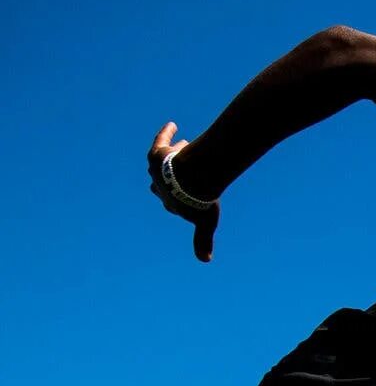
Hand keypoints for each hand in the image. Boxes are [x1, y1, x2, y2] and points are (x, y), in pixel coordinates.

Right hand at [147, 123, 219, 261]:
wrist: (193, 179)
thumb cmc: (200, 202)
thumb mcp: (204, 223)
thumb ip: (202, 240)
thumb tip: (205, 261)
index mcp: (168, 202)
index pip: (171, 202)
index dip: (179, 200)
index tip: (188, 197)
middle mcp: (159, 186)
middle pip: (162, 182)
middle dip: (169, 179)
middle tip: (182, 172)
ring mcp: (158, 169)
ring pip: (164, 162)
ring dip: (173, 156)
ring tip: (186, 147)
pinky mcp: (158, 153)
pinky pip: (161, 140)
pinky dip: (166, 133)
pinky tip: (173, 124)